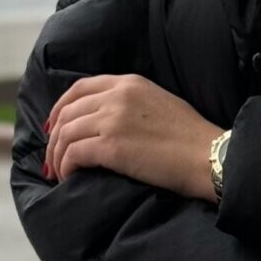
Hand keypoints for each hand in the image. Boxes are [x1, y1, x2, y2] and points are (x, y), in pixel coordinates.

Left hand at [43, 74, 223, 201]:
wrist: (207, 156)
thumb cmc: (191, 137)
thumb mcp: (159, 102)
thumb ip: (131, 103)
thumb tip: (105, 120)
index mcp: (129, 83)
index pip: (79, 88)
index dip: (59, 108)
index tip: (54, 127)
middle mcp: (117, 96)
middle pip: (67, 113)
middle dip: (54, 139)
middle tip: (52, 159)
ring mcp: (113, 120)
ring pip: (65, 135)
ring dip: (57, 157)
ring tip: (59, 173)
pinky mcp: (111, 146)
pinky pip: (73, 154)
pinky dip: (66, 167)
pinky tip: (70, 177)